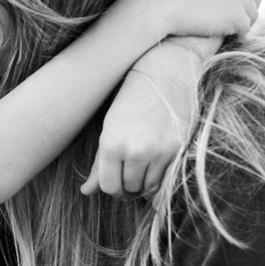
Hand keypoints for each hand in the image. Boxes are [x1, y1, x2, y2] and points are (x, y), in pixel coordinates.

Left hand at [83, 39, 208, 196]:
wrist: (165, 73)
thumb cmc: (131, 99)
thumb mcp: (108, 129)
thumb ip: (99, 164)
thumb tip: (86, 192)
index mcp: (112, 145)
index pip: (109, 186)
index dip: (112, 188)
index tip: (116, 183)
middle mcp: (135, 151)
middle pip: (129, 189)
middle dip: (127, 187)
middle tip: (129, 176)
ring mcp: (159, 151)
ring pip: (148, 187)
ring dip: (143, 185)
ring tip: (142, 170)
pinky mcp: (178, 149)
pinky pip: (166, 179)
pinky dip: (159, 179)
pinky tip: (155, 168)